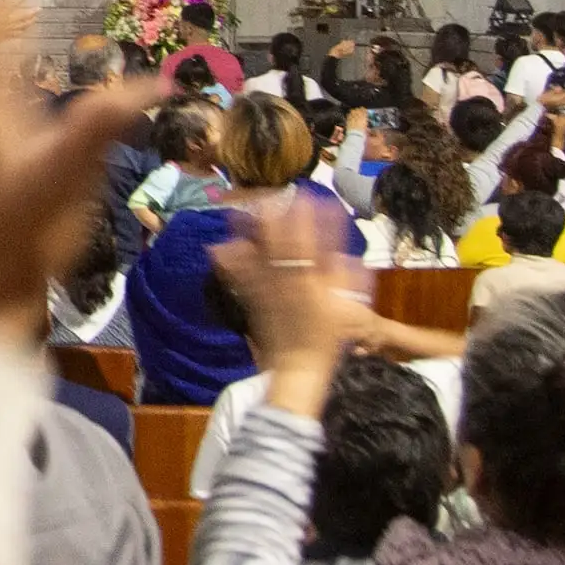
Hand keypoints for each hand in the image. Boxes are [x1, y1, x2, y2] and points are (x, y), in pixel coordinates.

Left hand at [208, 190, 370, 406]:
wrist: (297, 369)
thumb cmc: (326, 341)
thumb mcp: (348, 311)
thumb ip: (348, 281)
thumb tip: (347, 257)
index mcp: (317, 282)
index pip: (317, 243)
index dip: (313, 218)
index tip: (308, 197)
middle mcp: (293, 280)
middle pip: (283, 242)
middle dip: (276, 216)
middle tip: (268, 195)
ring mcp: (271, 290)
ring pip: (259, 254)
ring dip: (248, 232)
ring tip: (237, 208)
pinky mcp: (254, 301)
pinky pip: (240, 278)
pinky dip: (228, 262)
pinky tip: (216, 248)